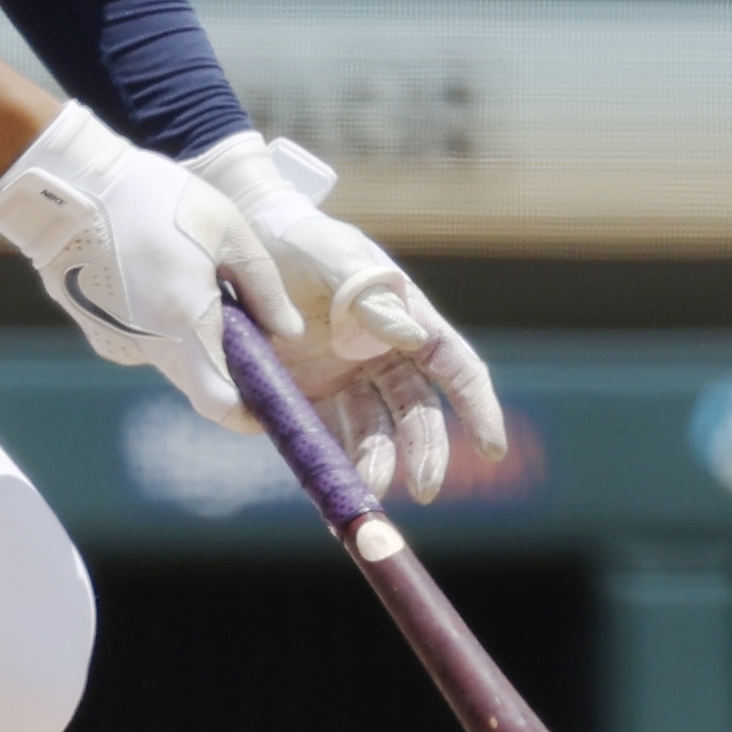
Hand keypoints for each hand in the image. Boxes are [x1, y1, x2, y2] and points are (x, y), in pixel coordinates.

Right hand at [0, 103, 294, 427]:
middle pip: (199, 381)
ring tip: (200, 279)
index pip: (220, 402)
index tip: (269, 406)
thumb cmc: (154, 199)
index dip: (248, 415)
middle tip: (249, 327)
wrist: (67, 187)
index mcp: (184, 324)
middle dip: (228, 366)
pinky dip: (164, 325)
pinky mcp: (96, 330)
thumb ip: (264, 286)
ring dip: (195, 338)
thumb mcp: (227, 229)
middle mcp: (146, 346)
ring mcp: (115, 342)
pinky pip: (144, 342)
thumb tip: (287, 333)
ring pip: (172, 359)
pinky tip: (162, 276)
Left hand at [190, 135, 501, 501]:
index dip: (478, 408)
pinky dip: (334, 467)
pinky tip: (336, 491)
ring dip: (377, 465)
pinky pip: (327, 438)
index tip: (491, 450)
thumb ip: (371, 296)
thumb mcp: (334, 254)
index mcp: (407, 320)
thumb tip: (412, 337)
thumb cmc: (301, 239)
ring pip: (374, 434)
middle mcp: (384, 357)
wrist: (240, 247)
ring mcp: (346, 380)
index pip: (456, 368)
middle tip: (425, 490)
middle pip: (418, 414)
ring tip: (368, 492)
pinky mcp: (308, 397)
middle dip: (426, 452)